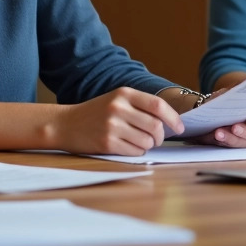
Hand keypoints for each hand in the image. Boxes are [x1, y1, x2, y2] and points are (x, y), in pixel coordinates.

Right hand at [49, 87, 183, 155]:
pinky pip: (135, 151)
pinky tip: (127, 146)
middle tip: (157, 139)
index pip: (157, 105)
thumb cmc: (96, 113)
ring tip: (137, 141)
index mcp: (124, 94)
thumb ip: (140, 106)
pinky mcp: (107, 143)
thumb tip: (170, 121)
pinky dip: (137, 151)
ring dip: (148, 145)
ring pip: (147, 141)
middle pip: (155, 126)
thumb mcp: (117, 100)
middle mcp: (118, 108)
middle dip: (161, 136)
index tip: (180, 127)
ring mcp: (112, 126)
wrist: (66, 124)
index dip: (173, 118)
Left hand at [177, 88, 245, 148]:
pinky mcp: (231, 145)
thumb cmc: (233, 95)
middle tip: (234, 127)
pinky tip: (214, 135)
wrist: (218, 104)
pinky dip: (220, 140)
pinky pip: (227, 146)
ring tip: (219, 133)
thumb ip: (244, 87)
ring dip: (230, 138)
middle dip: (244, 132)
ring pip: (240, 143)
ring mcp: (245, 141)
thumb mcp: (238, 88)